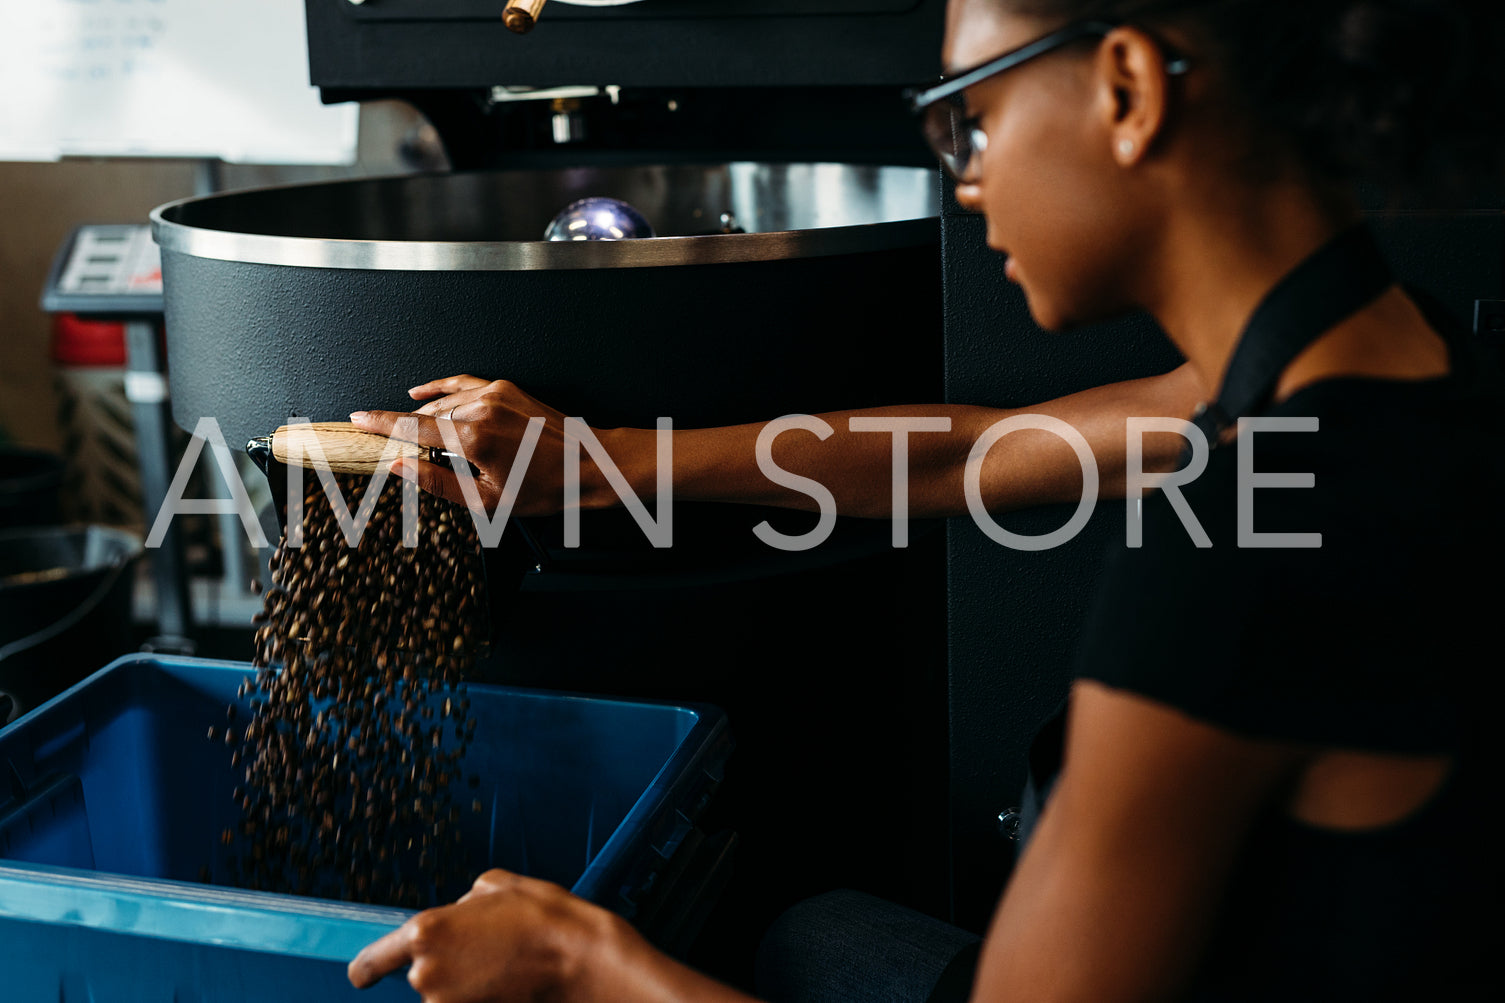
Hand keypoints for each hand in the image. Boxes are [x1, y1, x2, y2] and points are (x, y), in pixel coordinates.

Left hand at [347, 868, 628, 1001]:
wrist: (579, 960)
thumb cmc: (543, 918)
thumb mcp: (497, 886)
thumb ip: (462, 904)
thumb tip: (458, 915)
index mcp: (425, 931)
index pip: (370, 963)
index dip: (366, 971)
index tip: (364, 977)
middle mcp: (426, 974)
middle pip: (421, 975)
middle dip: (448, 965)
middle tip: (489, 952)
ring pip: (445, 995)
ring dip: (467, 985)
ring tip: (507, 967)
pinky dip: (483, 998)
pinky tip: (510, 985)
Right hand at [351, 376, 641, 516]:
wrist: (587, 465)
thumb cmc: (545, 488)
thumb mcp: (487, 502)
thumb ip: (437, 483)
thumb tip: (401, 469)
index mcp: (474, 438)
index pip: (413, 428)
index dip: (381, 424)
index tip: (357, 419)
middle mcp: (482, 409)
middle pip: (425, 415)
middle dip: (402, 427)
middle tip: (384, 442)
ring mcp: (496, 393)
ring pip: (443, 402)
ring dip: (423, 415)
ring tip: (407, 432)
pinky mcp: (506, 387)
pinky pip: (463, 383)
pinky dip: (440, 387)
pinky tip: (420, 392)